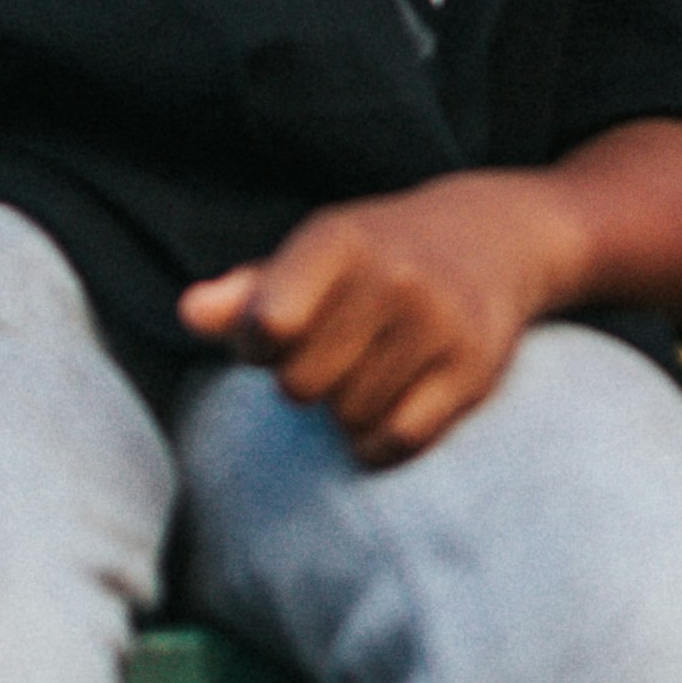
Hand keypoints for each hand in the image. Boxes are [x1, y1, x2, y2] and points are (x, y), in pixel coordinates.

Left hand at [179, 172, 576, 463]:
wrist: (492, 239)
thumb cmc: (375, 255)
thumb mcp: (311, 257)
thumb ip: (245, 293)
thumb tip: (190, 313)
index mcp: (339, 241)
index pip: (269, 326)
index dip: (257, 347)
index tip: (274, 335)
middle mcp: (393, 278)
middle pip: (302, 386)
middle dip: (303, 381)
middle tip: (330, 356)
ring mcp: (439, 324)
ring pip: (351, 418)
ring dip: (345, 410)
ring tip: (365, 373)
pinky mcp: (474, 369)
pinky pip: (400, 439)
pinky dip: (380, 443)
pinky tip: (387, 408)